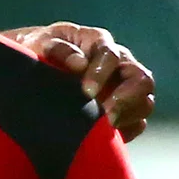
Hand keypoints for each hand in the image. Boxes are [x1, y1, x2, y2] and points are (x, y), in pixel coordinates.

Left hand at [9, 22, 154, 140]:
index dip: (102, 73)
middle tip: (106, 114)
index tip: (87, 92)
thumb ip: (59, 50)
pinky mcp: (121, 109)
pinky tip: (108, 135)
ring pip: (145, 101)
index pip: (112, 56)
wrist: (32, 67)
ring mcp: (123, 87)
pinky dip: (127, 130)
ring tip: (107, 126)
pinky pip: (137, 122)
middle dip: (127, 98)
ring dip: (130, 115)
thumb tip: (78, 64)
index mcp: (99, 43)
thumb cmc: (38, 51)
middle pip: (142, 79)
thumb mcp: (41, 44)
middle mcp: (120, 64)